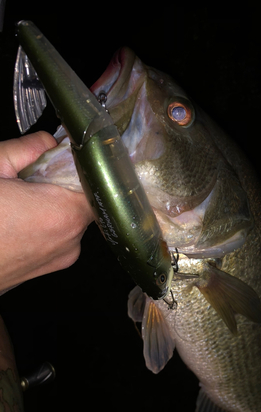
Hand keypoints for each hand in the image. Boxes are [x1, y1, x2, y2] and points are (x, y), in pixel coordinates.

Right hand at [0, 132, 93, 293]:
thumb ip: (28, 148)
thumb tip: (48, 142)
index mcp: (62, 215)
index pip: (95, 182)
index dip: (80, 166)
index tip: (63, 157)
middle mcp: (68, 242)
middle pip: (82, 200)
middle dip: (61, 185)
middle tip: (29, 179)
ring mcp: (57, 259)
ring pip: (68, 219)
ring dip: (50, 205)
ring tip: (17, 201)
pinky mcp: (44, 269)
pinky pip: (55, 237)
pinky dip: (42, 224)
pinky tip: (14, 219)